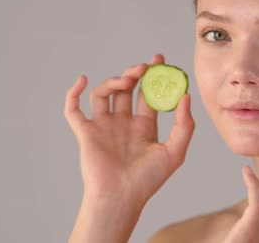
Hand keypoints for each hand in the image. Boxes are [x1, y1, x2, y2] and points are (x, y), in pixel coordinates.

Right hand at [64, 54, 194, 205]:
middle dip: (135, 74)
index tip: (159, 60)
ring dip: (113, 81)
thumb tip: (186, 96)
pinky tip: (83, 80)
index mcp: (143, 126)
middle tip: (144, 67)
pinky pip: (73, 109)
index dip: (153, 76)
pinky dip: (73, 93)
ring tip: (126, 81)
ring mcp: (103, 127)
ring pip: (103, 94)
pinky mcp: (85, 132)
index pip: (148, 95)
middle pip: (126, 90)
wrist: (121, 197)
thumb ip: (184, 125)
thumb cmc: (147, 180)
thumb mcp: (175, 152)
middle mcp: (122, 123)